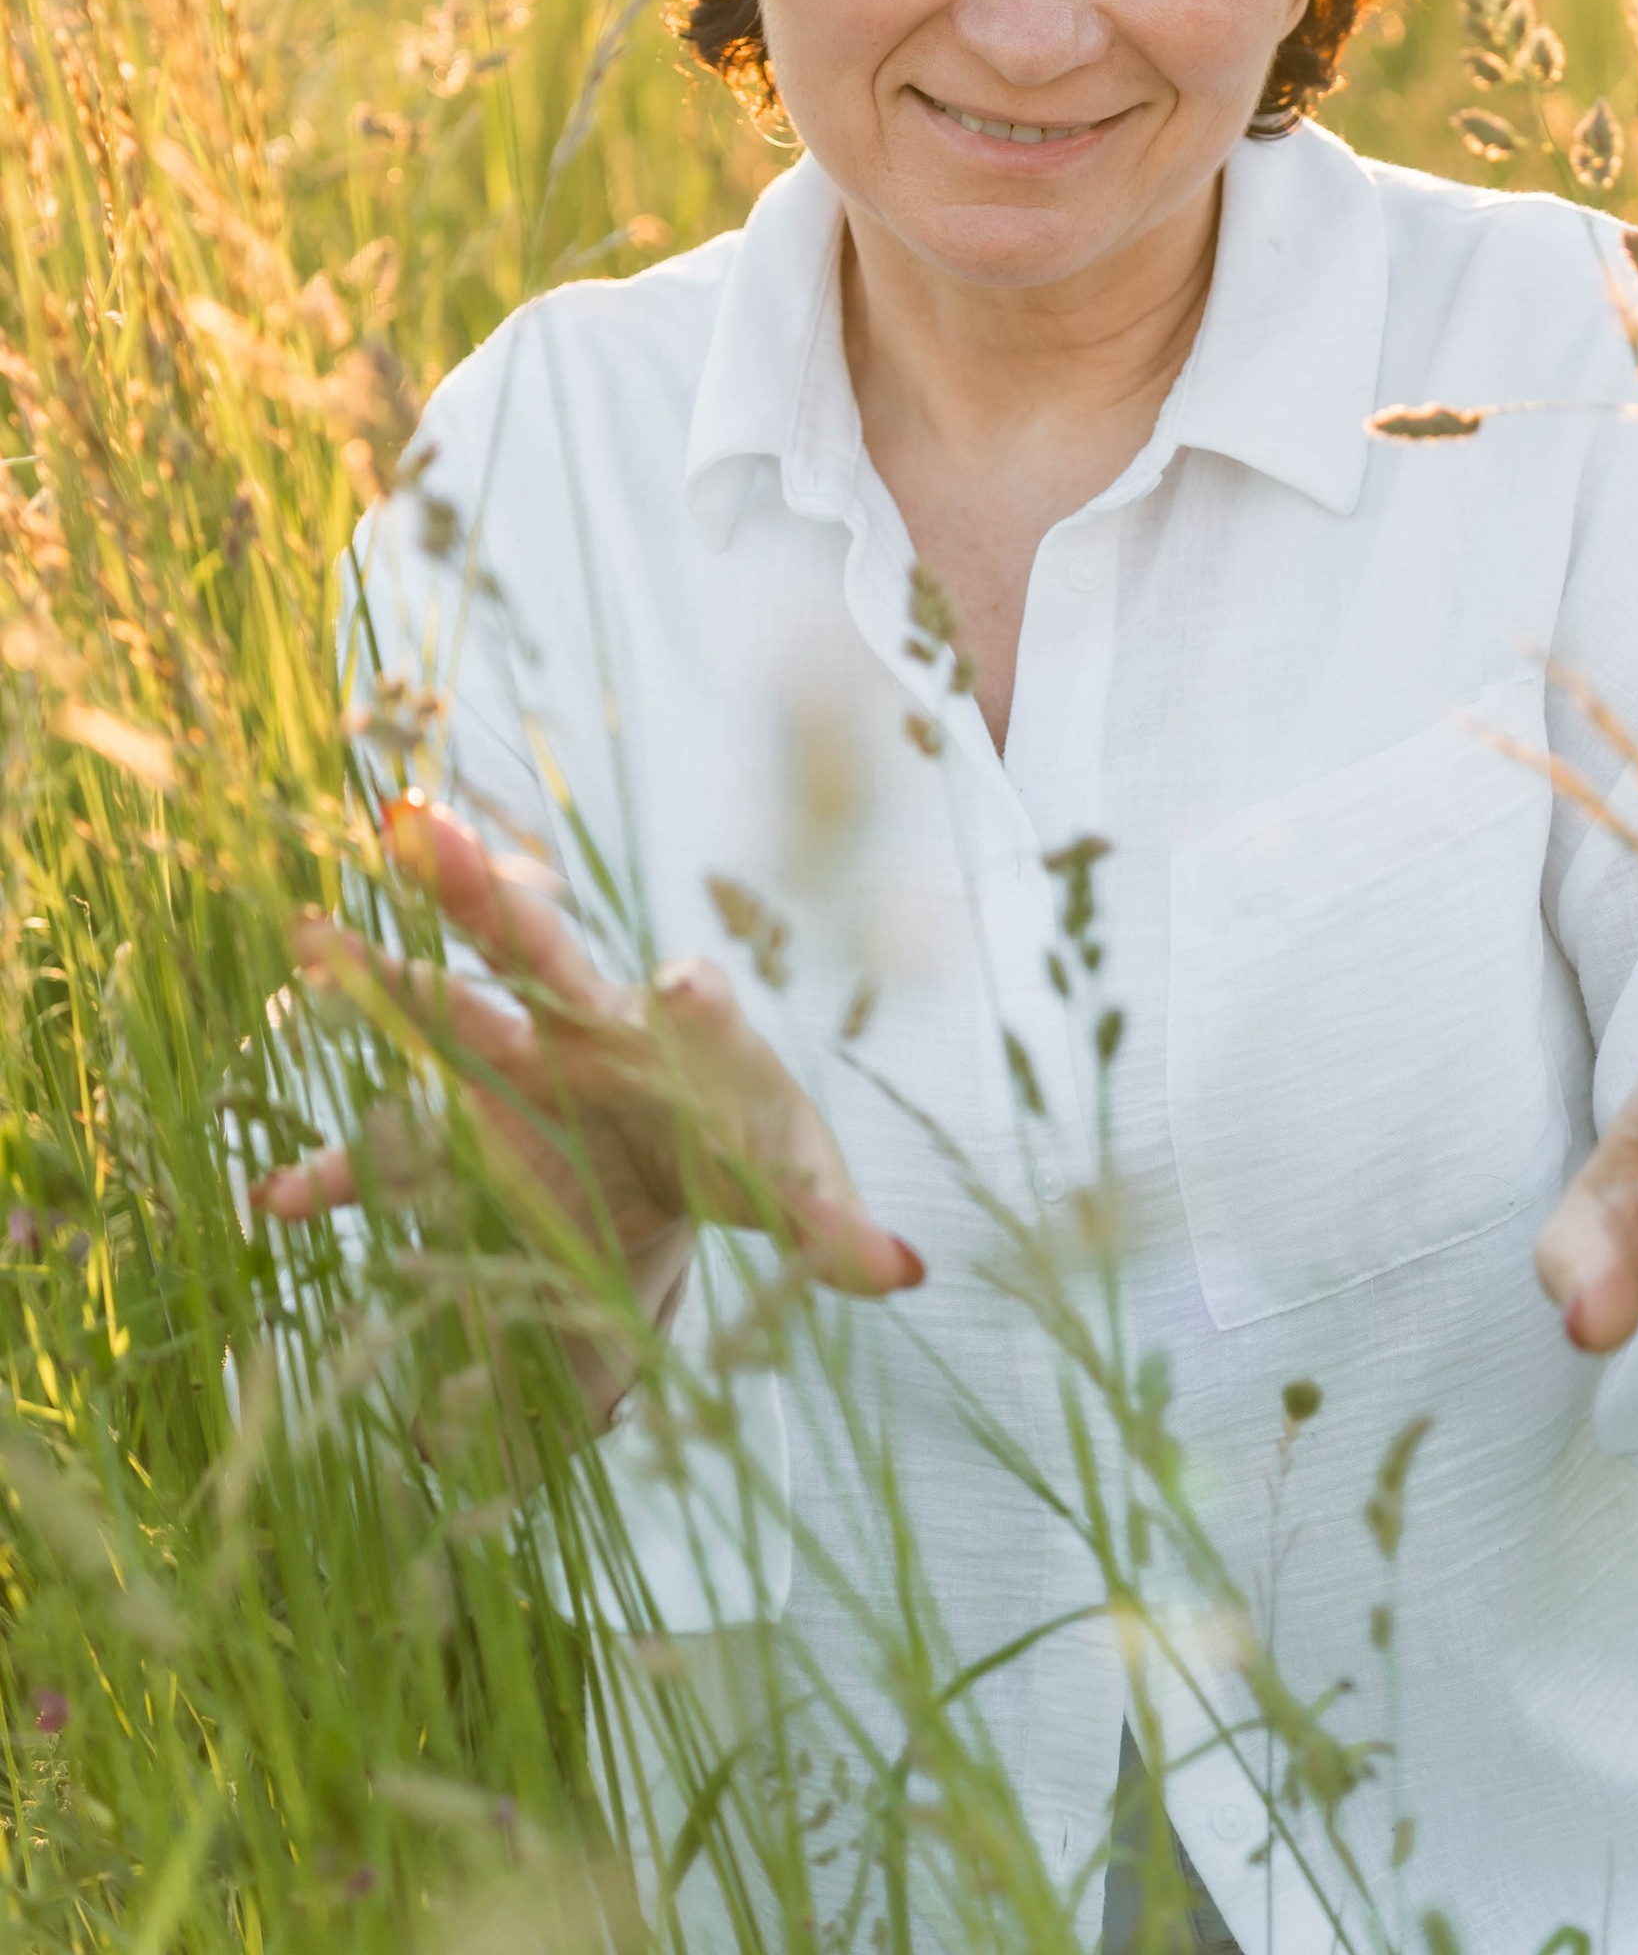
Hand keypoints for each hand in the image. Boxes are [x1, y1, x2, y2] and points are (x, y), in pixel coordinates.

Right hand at [252, 797, 921, 1408]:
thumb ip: (836, 1225)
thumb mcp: (790, 1192)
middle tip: (427, 823)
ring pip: (443, 1008)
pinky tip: (277, 1202)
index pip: (697, 1006)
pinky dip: (334, 1178)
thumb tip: (905, 1268)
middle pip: (540, 948)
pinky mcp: (463, 1139)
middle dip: (487, 892)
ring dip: (380, 977)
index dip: (698, 999)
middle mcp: (587, 1028)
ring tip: (310, 938)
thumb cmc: (739, 1152)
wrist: (667, 1170)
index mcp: (681, 1038)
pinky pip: (388, 1155)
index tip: (694, 990)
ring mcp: (514, 1071)